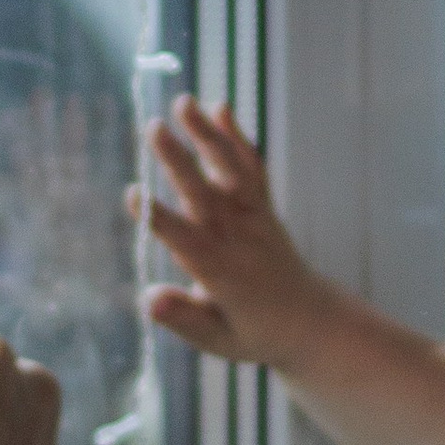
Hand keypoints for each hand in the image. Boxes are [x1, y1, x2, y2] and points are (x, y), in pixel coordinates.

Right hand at [132, 98, 328, 368]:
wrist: (310, 321)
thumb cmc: (254, 334)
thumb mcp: (217, 342)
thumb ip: (183, 318)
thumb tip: (148, 299)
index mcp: (221, 271)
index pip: (184, 240)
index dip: (157, 218)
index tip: (133, 193)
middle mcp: (238, 237)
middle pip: (205, 193)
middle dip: (178, 160)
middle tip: (153, 127)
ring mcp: (254, 217)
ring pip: (230, 170)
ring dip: (208, 134)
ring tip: (184, 101)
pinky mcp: (263, 206)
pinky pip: (252, 167)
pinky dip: (237, 138)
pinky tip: (220, 107)